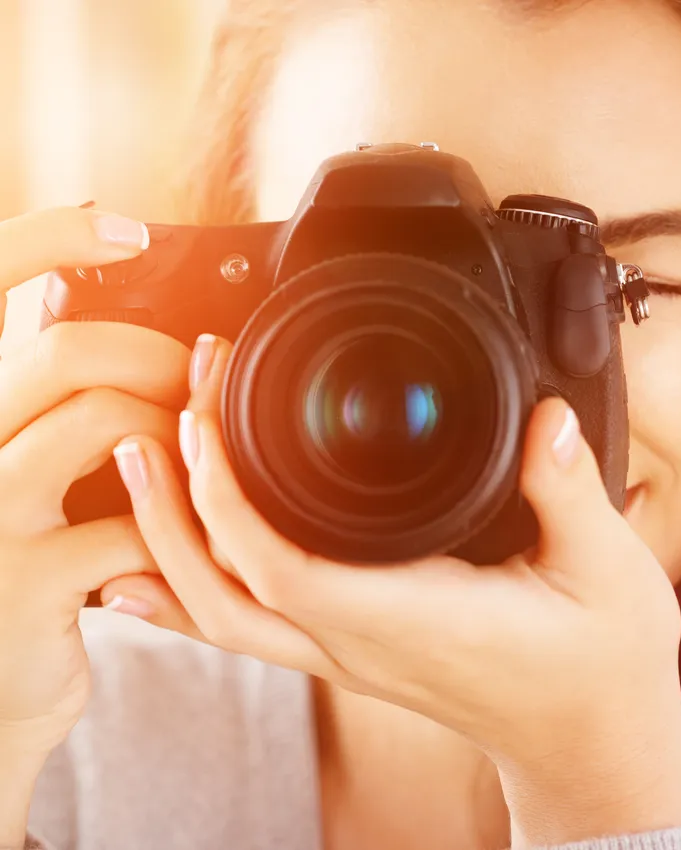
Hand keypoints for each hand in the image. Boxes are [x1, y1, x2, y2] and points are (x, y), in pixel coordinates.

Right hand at [0, 208, 189, 843]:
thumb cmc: (8, 563)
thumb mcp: (1, 468)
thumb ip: (28, 390)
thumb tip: (65, 289)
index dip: (47, 241)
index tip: (125, 228)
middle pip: (65, 351)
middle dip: (156, 356)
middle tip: (199, 380)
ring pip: (109, 425)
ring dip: (181, 435)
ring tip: (199, 457)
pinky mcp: (24, 585)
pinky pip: (135, 524)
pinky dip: (180, 525)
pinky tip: (182, 537)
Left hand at [104, 335, 680, 846]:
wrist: (592, 746)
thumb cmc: (602, 666)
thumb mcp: (611, 571)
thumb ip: (571, 489)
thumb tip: (547, 416)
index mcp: (415, 621)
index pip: (283, 568)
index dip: (227, 497)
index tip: (208, 416)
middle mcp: (365, 645)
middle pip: (223, 596)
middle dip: (173, 510)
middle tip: (152, 423)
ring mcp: (353, 657)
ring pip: (224, 616)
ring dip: (172, 544)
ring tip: (140, 466)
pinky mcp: (357, 654)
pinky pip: (252, 625)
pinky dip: (195, 587)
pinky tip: (160, 561)